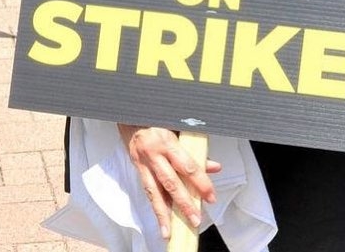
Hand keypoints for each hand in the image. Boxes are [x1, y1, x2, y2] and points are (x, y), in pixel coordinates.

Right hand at [118, 124, 220, 239]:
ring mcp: (143, 162)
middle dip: (184, 203)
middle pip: (170, 182)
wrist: (131, 112)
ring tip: (170, 231)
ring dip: (164, 213)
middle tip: (195, 218)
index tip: (210, 195)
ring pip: (154, 192)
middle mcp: (154, 153)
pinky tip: (161, 220)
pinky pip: (147, 190)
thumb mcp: (179, 127)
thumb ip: (194, 148)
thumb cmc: (158, 117)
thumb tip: (213, 167)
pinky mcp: (137, 168)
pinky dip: (155, 206)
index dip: (200, 182)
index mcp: (167, 140)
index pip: (187, 165)